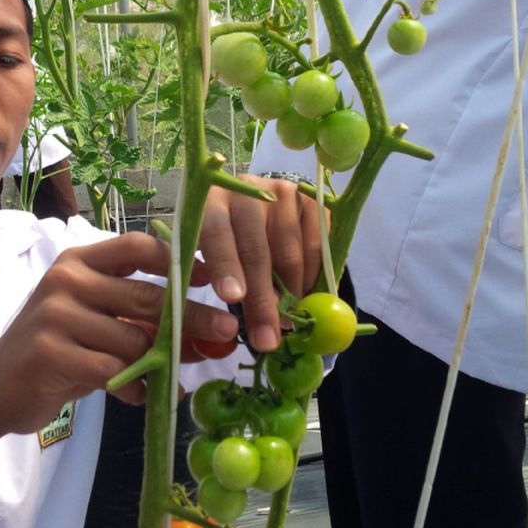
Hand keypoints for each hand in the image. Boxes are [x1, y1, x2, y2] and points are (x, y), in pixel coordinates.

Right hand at [0, 232, 239, 434]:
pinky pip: (113, 372)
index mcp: (80, 262)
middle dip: (192, 317)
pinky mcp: (50, 353)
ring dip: (160, 364)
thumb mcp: (93, 322)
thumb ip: (137, 319)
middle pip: (146, 296)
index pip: (137, 246)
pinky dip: (135, 388)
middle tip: (228, 331)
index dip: (179, 260)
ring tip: (171, 378)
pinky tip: (140, 397)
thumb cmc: (55, 350)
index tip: (210, 277)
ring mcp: (55, 315)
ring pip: (133, 340)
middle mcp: (66, 280)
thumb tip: (206, 333)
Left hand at [197, 175, 323, 351]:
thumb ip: (222, 283)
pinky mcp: (311, 199)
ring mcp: (283, 192)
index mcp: (210, 201)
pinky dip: (313, 276)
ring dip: (291, 294)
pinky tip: (304, 296)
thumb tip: (236, 328)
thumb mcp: (210, 256)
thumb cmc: (227, 241)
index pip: (216, 232)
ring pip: (290, 252)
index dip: (225, 266)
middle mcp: (247, 190)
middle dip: (262, 300)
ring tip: (287, 322)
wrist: (257, 207)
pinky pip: (318, 245)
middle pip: (256, 249)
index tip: (233, 298)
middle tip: (267, 338)